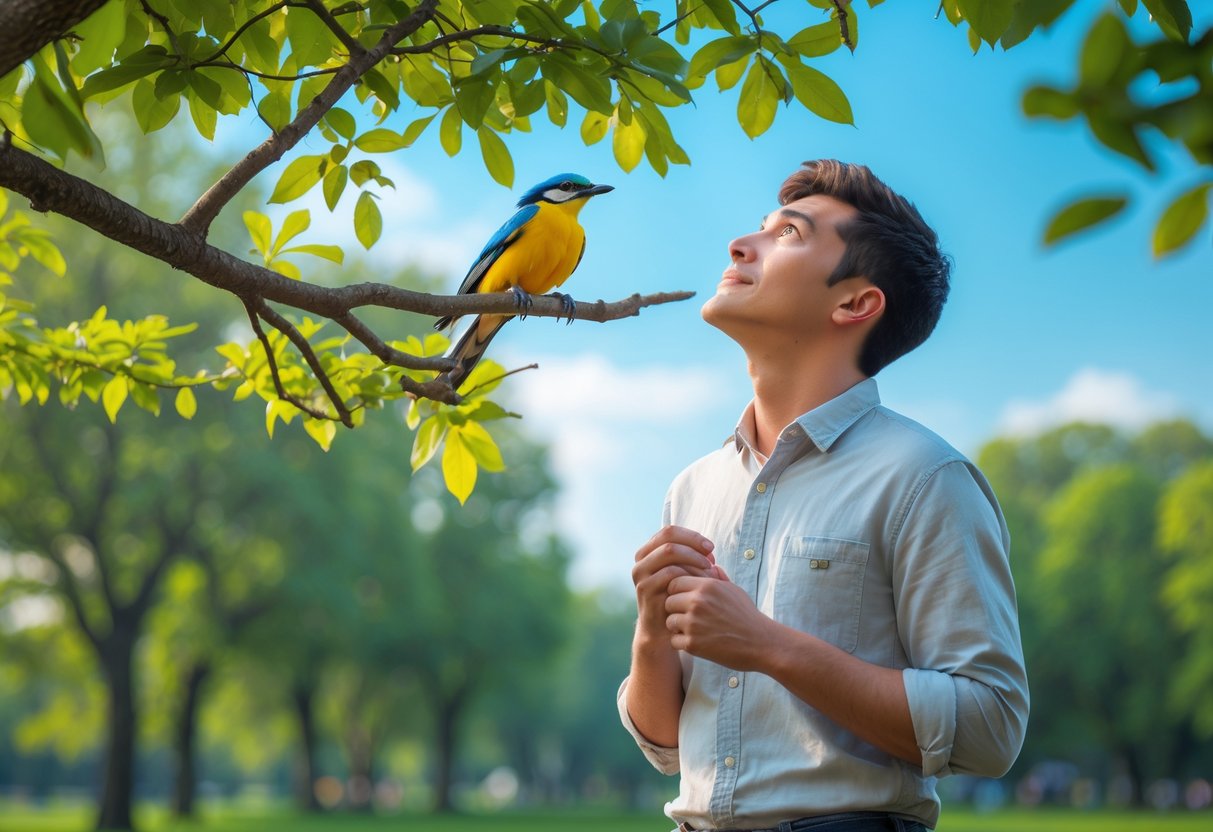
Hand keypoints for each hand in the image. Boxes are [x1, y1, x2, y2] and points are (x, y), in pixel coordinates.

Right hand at [632, 525, 716, 642]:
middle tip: (711, 556)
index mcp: (648, 553)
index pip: (669, 531)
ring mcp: (641, 575)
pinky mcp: (645, 589)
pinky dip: (688, 574)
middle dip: (693, 543)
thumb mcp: (684, 576)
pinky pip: (669, 572)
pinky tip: (700, 583)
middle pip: (668, 538)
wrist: (662, 631)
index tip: (710, 547)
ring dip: (693, 557)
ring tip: (709, 569)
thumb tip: (709, 549)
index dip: (692, 536)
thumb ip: (692, 560)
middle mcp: (641, 561)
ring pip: (669, 552)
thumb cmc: (678, 600)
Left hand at [665, 568, 774, 670]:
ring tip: (695, 629)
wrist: (761, 643)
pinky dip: (683, 643)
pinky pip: (674, 640)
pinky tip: (698, 642)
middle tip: (690, 617)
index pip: (674, 582)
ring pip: (669, 621)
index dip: (678, 591)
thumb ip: (717, 577)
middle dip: (676, 609)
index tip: (686, 600)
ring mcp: (694, 623)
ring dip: (678, 627)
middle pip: (668, 601)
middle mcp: (698, 602)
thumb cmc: (747, 615)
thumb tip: (709, 566)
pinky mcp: (693, 644)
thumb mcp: (733, 590)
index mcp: (707, 586)